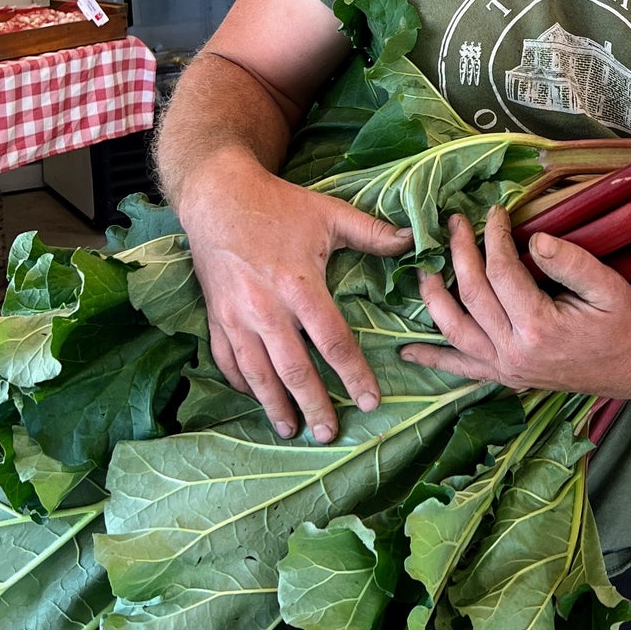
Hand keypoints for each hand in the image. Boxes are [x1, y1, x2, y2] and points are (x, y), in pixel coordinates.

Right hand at [182, 153, 411, 442]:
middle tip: (330, 433)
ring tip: (291, 430)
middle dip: (314, 404)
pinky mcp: (215, 317)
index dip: (354, 374)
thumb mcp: (329, 214)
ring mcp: (236, 317)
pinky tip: (255, 399)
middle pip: (294, 369)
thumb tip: (414, 240)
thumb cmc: (278, 205)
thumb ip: (372, 233)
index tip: (371, 400)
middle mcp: (266, 309)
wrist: (218, 196)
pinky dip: (241, 383)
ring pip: (256, 372)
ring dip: (274, 404)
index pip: (334, 341)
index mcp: (300, 285)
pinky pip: (226, 360)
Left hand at [401, 206, 630, 397]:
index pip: (501, 271)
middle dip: (459, 252)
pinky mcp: (505, 377)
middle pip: (471, 294)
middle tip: (453, 222)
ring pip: (455, 330)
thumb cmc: (623, 325)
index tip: (493, 212)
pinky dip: (433, 358)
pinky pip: (461, 368)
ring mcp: (505, 368)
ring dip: (434, 297)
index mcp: (539, 326)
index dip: (493, 236)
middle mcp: (514, 351)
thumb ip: (572, 262)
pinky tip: (407, 351)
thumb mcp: (610, 288)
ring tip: (423, 268)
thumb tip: (534, 240)